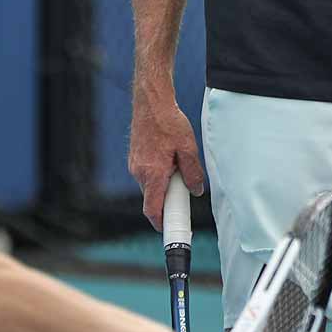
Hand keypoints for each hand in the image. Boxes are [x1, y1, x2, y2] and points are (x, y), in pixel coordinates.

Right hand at [128, 91, 205, 230]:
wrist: (151, 103)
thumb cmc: (170, 123)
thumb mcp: (188, 148)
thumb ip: (193, 172)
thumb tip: (196, 191)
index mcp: (153, 174)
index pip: (152, 209)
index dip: (160, 222)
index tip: (168, 229)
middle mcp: (139, 172)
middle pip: (152, 197)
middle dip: (167, 198)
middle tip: (183, 190)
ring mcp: (134, 165)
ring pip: (149, 185)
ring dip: (163, 184)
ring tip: (177, 165)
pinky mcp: (134, 158)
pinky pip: (146, 174)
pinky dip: (157, 174)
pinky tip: (168, 157)